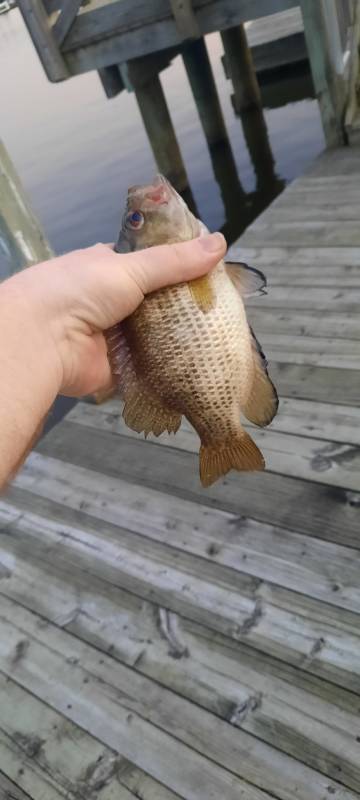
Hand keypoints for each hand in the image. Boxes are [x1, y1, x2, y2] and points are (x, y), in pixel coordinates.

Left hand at [8, 235, 225, 397]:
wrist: (43, 341)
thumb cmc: (79, 291)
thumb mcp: (130, 267)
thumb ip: (175, 261)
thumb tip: (219, 242)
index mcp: (108, 267)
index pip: (151, 262)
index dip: (180, 265)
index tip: (213, 268)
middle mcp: (111, 300)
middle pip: (158, 300)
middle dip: (185, 304)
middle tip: (223, 305)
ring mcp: (116, 334)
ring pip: (158, 333)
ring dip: (182, 335)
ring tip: (221, 332)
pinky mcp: (120, 366)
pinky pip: (152, 364)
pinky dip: (171, 363)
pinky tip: (201, 360)